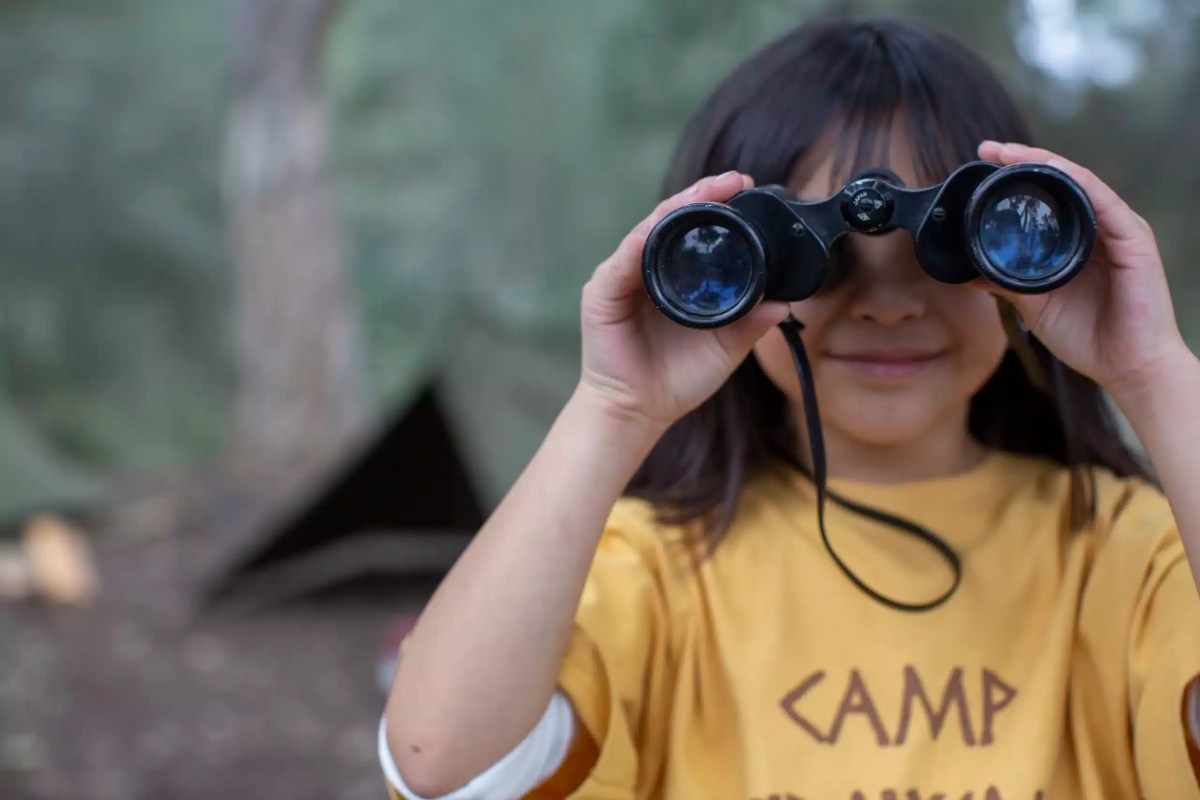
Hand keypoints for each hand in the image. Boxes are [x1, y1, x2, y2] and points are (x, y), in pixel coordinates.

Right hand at [578, 171, 790, 431]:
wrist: (641, 411)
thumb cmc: (677, 378)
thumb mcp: (726, 346)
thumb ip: (752, 322)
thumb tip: (785, 302)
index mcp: (674, 275)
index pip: (693, 229)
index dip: (717, 206)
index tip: (745, 187)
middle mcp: (646, 268)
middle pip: (671, 220)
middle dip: (701, 196)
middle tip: (733, 180)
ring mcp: (622, 278)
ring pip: (648, 231)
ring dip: (674, 209)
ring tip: (703, 194)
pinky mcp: (601, 294)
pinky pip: (621, 263)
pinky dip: (638, 244)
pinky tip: (654, 230)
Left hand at [973, 140, 1190, 399]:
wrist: (1126, 367)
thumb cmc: (1087, 336)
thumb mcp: (1034, 304)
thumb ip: (1006, 283)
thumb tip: (969, 272)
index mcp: (1077, 240)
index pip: (1047, 195)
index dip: (1017, 175)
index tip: (983, 161)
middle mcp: (1098, 228)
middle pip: (1061, 181)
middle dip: (1025, 160)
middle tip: (989, 148)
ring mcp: (1118, 230)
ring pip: (1080, 182)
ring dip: (1045, 162)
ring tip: (1011, 152)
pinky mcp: (1133, 239)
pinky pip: (1103, 200)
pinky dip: (1076, 181)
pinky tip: (1052, 170)